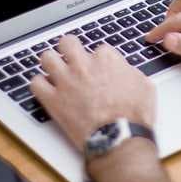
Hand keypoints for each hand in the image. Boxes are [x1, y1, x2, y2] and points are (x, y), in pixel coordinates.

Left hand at [29, 39, 154, 150]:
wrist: (119, 138)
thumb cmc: (133, 116)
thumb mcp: (145, 87)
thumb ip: (131, 73)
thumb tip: (126, 72)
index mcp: (107, 60)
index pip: (98, 49)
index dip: (98, 60)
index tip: (99, 68)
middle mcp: (84, 66)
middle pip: (68, 43)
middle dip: (69, 48)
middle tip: (71, 57)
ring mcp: (66, 81)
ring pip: (47, 58)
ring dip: (51, 63)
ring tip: (55, 70)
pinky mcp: (53, 100)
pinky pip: (35, 84)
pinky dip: (39, 85)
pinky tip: (46, 89)